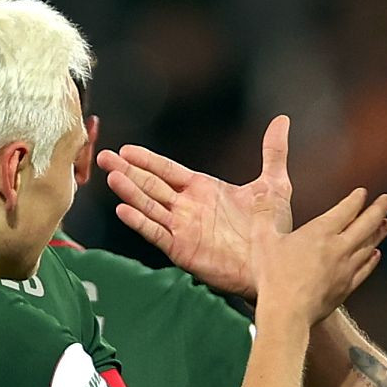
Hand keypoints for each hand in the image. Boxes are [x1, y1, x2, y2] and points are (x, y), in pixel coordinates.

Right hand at [101, 117, 292, 300]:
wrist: (278, 264)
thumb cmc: (275, 231)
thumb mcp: (274, 185)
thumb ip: (273, 152)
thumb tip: (282, 121)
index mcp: (204, 190)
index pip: (168, 171)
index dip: (147, 160)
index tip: (126, 149)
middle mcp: (188, 208)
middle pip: (151, 185)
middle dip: (128, 171)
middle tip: (104, 157)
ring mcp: (183, 229)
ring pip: (149, 206)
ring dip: (129, 192)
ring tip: (111, 177)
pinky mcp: (183, 250)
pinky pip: (157, 233)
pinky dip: (140, 222)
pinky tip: (123, 209)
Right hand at [248, 131, 386, 329]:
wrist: (287, 314)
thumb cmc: (274, 278)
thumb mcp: (263, 240)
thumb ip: (264, 214)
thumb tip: (262, 195)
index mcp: (320, 232)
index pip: (345, 210)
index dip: (356, 199)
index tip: (363, 193)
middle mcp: (338, 248)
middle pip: (366, 225)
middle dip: (379, 210)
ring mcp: (345, 269)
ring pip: (368, 246)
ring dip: (379, 233)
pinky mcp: (346, 288)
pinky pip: (365, 270)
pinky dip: (372, 260)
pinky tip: (375, 256)